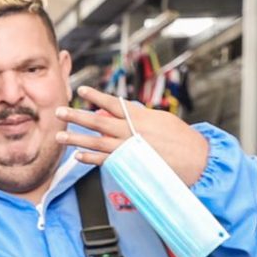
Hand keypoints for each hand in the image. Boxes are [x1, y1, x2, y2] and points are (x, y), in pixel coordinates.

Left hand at [56, 86, 210, 184]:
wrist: (197, 160)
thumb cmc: (183, 140)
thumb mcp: (163, 121)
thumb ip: (142, 117)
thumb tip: (127, 111)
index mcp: (141, 117)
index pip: (113, 103)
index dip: (96, 96)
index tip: (81, 90)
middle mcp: (132, 131)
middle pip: (99, 121)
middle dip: (77, 116)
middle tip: (59, 111)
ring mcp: (130, 149)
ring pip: (97, 142)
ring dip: (76, 138)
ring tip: (59, 136)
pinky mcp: (131, 165)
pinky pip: (106, 161)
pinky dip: (91, 158)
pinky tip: (77, 156)